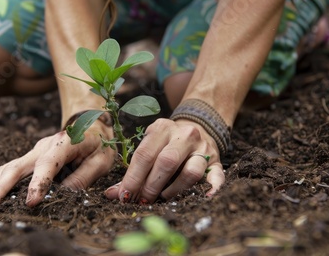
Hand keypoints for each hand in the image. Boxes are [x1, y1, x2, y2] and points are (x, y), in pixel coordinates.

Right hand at [0, 123, 114, 208]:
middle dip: (2, 186)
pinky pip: (12, 169)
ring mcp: (35, 150)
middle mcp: (44, 145)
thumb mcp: (101, 160)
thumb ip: (84, 177)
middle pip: (18, 165)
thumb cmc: (99, 144)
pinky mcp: (31, 156)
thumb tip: (65, 195)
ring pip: (10, 167)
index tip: (31, 202)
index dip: (38, 183)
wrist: (91, 123)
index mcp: (64, 143)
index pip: (48, 163)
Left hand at [104, 118, 224, 203]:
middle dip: (151, 185)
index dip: (133, 177)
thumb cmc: (166, 144)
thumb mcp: (149, 148)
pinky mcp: (216, 160)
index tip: (125, 196)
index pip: (144, 154)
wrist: (198, 127)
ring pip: (191, 171)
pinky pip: (217, 175)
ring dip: (175, 190)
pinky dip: (212, 188)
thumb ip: (132, 171)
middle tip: (142, 201)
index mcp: (162, 128)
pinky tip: (204, 199)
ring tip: (164, 198)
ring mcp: (202, 147)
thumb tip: (112, 195)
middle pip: (166, 162)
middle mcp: (184, 135)